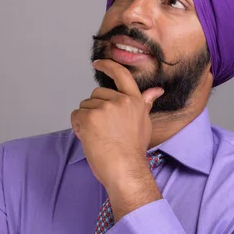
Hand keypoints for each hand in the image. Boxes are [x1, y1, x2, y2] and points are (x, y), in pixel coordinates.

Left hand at [70, 59, 163, 190]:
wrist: (125, 169)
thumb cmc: (133, 151)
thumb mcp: (143, 123)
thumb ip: (144, 103)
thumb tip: (156, 90)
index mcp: (134, 100)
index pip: (121, 74)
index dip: (108, 66)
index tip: (98, 63)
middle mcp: (120, 100)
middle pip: (96, 94)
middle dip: (95, 109)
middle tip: (103, 129)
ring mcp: (104, 108)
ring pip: (85, 106)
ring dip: (86, 119)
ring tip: (99, 136)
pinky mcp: (90, 117)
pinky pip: (76, 115)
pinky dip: (78, 126)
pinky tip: (90, 138)